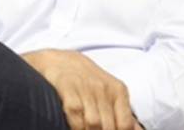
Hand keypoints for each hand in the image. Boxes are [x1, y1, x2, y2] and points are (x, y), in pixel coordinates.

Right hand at [22, 49, 138, 129]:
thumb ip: (122, 112)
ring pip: (93, 123)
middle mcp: (104, 88)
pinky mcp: (68, 86)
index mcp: (118, 91)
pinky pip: (75, 113)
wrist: (58, 60)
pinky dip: (75, 126)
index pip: (125, 125)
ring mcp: (86, 87)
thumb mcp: (108, 91)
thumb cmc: (85, 80)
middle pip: (109, 127)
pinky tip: (72, 127)